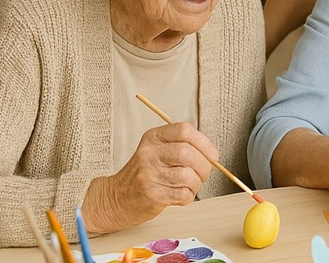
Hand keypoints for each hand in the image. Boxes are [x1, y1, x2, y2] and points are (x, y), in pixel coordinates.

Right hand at [83, 122, 215, 232]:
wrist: (115, 198)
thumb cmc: (144, 174)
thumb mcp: (157, 151)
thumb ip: (182, 146)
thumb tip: (212, 156)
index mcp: (153, 138)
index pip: (184, 130)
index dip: (204, 143)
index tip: (212, 155)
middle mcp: (149, 154)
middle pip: (188, 153)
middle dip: (204, 166)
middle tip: (203, 174)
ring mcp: (148, 175)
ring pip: (188, 176)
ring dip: (196, 184)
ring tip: (190, 186)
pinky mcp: (151, 195)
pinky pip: (183, 194)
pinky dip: (188, 197)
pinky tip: (180, 196)